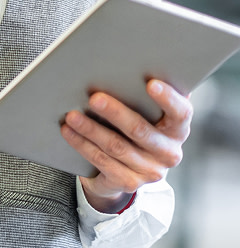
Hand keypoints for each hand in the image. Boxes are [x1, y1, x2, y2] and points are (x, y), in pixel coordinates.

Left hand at [60, 79, 191, 213]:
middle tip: (94, 97)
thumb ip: (140, 96)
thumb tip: (123, 65)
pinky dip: (82, 144)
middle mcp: (169, 152)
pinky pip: (102, 161)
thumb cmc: (132, 128)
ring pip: (116, 146)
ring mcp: (150, 171)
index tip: (150, 83)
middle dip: (115, 113)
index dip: (168, 98)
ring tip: (71, 115)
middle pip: (140, 130)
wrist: (122, 170)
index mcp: (177, 130)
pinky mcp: (128, 182)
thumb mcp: (143, 114)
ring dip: (90, 129)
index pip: (181, 113)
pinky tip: (68, 131)